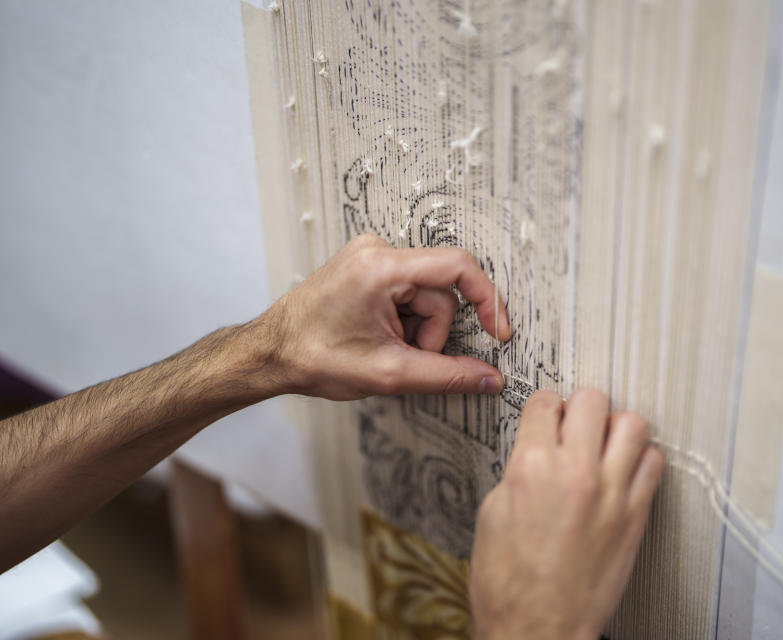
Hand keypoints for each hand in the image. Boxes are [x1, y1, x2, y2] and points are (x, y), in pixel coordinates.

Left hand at [255, 234, 509, 399]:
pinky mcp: (369, 268)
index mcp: (381, 267)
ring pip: (426, 296)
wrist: (271, 354)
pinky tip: (379, 339)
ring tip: (384, 350)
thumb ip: (447, 375)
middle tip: (404, 358)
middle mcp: (377, 251)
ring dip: (417, 331)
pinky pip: (409, 293)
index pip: (457, 266)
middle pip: (440, 292)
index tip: (497, 332)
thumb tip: (489, 378)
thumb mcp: (388, 372)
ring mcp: (372, 257)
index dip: (487, 300)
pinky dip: (405, 322)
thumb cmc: (313, 356)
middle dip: (431, 333)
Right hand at [469, 389, 663, 639]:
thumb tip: (536, 449)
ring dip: (615, 427)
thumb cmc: (508, 583)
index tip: (546, 416)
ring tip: (604, 444)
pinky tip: (623, 471)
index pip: (545, 403)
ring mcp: (611, 493)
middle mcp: (575, 473)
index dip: (544, 408)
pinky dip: (640, 459)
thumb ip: (519, 469)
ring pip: (632, 423)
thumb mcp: (492, 513)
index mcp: (530, 468)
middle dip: (580, 407)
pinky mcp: (636, 516)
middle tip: (575, 424)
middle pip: (592, 399)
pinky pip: (654, 463)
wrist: (538, 630)